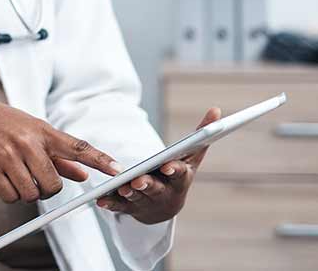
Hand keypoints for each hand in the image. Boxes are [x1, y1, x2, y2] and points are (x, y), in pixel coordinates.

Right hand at [0, 96, 118, 202]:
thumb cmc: (3, 124)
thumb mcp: (33, 131)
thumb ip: (59, 156)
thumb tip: (83, 175)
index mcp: (43, 131)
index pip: (77, 147)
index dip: (100, 159)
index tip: (119, 170)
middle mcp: (27, 142)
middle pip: (53, 185)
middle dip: (48, 190)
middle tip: (38, 181)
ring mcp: (8, 155)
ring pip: (31, 194)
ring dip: (26, 192)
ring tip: (15, 174)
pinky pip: (10, 197)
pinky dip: (9, 195)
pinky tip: (2, 178)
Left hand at [95, 107, 220, 223]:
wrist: (166, 206)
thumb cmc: (180, 173)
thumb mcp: (192, 156)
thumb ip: (202, 134)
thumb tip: (216, 109)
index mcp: (180, 179)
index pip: (179, 174)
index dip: (174, 170)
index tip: (167, 166)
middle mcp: (164, 193)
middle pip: (156, 188)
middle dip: (148, 184)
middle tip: (139, 180)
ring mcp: (147, 201)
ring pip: (137, 198)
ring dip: (129, 193)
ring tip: (121, 187)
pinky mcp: (130, 207)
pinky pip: (119, 206)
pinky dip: (110, 203)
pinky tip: (101, 200)